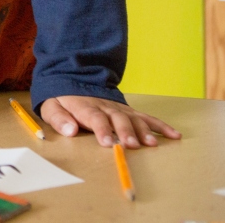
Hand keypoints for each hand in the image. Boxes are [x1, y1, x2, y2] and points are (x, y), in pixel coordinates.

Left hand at [40, 95, 180, 148]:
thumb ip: (58, 119)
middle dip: (126, 131)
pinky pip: (146, 117)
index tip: (108, 143)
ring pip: (134, 118)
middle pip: (118, 118)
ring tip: (152, 144)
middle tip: (132, 145)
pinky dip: (160, 125)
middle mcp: (105, 106)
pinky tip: (173, 135)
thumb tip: (70, 130)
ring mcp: (119, 108)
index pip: (95, 118)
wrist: (74, 79)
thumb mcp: (51, 106)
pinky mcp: (128, 110)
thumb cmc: (62, 99)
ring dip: (144, 130)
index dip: (102, 129)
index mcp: (85, 107)